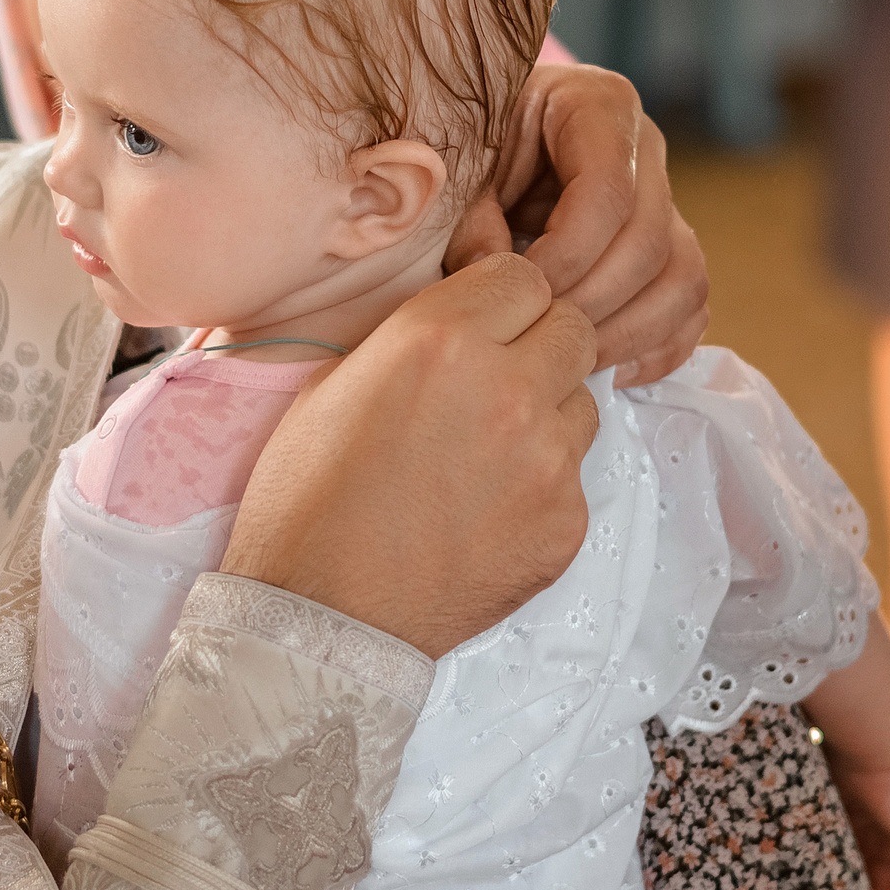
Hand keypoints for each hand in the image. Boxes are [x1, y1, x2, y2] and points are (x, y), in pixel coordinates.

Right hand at [222, 253, 598, 656]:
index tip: (482, 324)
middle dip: (538, 343)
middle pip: (573, 326)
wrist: (321, 615)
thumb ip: (410, 337)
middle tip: (492, 381)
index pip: (523, 275)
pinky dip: (541, 484)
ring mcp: (546, 460)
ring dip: (546, 412)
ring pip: (583, 400)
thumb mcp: (332, 384)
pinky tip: (484, 510)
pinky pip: (576, 475)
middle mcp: (506, 388)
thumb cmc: (306, 499)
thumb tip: (461, 322)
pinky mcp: (566, 521)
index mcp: (439, 340)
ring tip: (482, 454)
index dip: (501, 299)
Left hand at [447, 63, 708, 385]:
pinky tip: (604, 369)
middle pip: (649, 241)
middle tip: (537, 338)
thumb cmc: (461, 154)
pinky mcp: (668, 250)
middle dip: (591, 302)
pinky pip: (687, 306)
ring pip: (682, 278)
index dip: (566, 256)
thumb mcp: (456, 170)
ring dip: (626, 332)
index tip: (520, 295)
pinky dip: (655, 346)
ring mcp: (665, 200)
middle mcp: (644, 149)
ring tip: (566, 358)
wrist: (475, 148)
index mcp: (596, 105)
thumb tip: (489, 271)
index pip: (607, 193)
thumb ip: (468, 216)